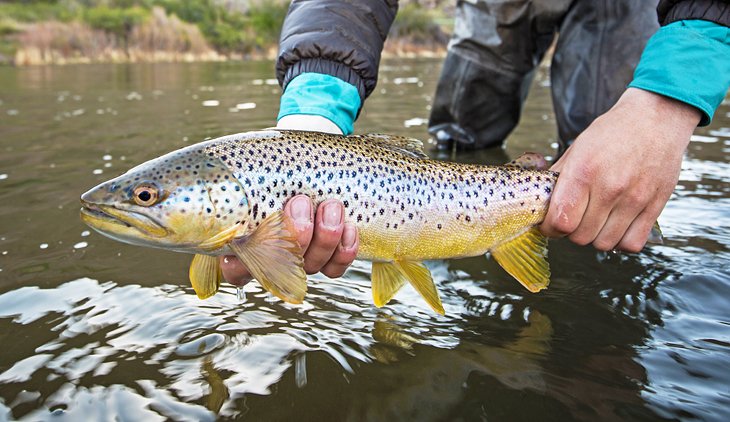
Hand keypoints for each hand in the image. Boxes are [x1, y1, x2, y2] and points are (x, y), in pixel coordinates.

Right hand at [221, 115, 357, 285]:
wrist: (314, 156)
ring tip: (331, 204)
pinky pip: (337, 269)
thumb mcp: (243, 168)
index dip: (239, 266)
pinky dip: (345, 246)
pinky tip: (349, 222)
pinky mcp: (331, 255)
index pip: (234, 271)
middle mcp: (273, 256)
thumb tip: (180, 197)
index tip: (246, 238)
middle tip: (299, 201)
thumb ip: (221, 185)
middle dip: (294, 235)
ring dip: (325, 234)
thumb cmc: (274, 162)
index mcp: (245, 241)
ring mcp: (302, 258)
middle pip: (280, 269)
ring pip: (311, 266)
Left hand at [539, 88, 700, 251]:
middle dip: (571, 232)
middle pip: (580, 237)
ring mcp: (635, 199)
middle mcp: (610, 188)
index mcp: (584, 172)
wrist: (656, 117)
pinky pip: (632, 244)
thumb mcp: (577, 148)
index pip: (560, 222)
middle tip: (574, 218)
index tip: (551, 223)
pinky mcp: (655, 206)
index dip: (550, 228)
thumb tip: (539, 202)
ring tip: (596, 220)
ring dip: (595, 236)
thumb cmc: (613, 132)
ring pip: (604, 244)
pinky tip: (616, 225)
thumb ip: (557, 177)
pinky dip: (620, 241)